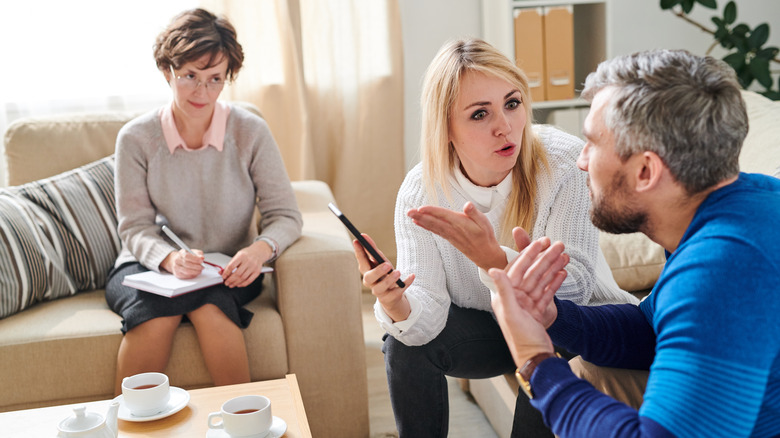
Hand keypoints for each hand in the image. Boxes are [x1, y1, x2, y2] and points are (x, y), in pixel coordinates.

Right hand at [162, 249, 204, 278]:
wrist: (177, 260)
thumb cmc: (187, 256)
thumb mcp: (193, 252)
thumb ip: (198, 254)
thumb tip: (202, 258)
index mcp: (181, 254)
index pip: (187, 256)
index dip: (195, 259)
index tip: (201, 261)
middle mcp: (177, 260)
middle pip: (187, 264)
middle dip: (197, 266)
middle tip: (202, 267)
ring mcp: (176, 268)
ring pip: (187, 271)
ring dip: (195, 272)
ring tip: (200, 270)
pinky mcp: (177, 274)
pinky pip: (186, 276)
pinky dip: (192, 275)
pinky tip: (195, 273)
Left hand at [222, 240, 272, 287]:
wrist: (258, 252)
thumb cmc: (247, 254)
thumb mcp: (237, 256)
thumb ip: (230, 264)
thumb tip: (221, 272)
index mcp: (241, 256)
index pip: (231, 266)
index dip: (226, 273)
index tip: (223, 276)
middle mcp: (248, 261)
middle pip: (237, 273)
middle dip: (230, 280)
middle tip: (226, 283)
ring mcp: (253, 267)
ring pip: (243, 278)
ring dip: (235, 283)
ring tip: (231, 285)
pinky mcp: (257, 272)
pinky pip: (249, 280)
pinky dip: (243, 284)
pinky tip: (238, 284)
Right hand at [352, 233, 414, 321]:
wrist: (391, 296)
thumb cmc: (384, 274)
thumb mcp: (379, 261)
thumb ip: (372, 250)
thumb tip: (364, 235)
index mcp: (366, 271)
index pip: (361, 261)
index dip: (358, 251)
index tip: (357, 240)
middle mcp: (370, 282)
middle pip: (369, 278)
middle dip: (377, 271)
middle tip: (387, 265)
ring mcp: (379, 292)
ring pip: (381, 287)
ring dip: (390, 280)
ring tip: (398, 272)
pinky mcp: (390, 298)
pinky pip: (398, 291)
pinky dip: (406, 283)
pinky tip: (412, 275)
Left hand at [407, 202, 507, 270]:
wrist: (485, 254)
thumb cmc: (485, 236)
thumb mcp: (484, 222)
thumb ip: (474, 213)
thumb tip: (467, 205)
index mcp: (461, 224)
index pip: (444, 215)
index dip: (432, 211)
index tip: (420, 208)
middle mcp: (452, 230)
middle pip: (434, 221)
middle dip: (421, 216)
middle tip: (408, 212)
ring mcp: (449, 235)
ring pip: (433, 226)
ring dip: (420, 220)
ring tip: (410, 215)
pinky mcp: (449, 238)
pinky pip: (435, 231)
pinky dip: (426, 226)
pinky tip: (417, 222)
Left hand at [489, 231, 568, 365]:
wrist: (536, 359)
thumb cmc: (521, 340)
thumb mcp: (511, 313)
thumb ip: (504, 290)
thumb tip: (493, 269)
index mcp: (505, 296)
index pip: (518, 268)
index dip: (529, 253)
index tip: (541, 242)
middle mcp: (514, 298)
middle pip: (532, 272)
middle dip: (545, 258)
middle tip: (559, 244)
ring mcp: (527, 305)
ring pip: (541, 280)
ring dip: (552, 267)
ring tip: (565, 255)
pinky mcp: (537, 311)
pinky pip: (546, 292)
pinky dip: (555, 282)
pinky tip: (563, 272)